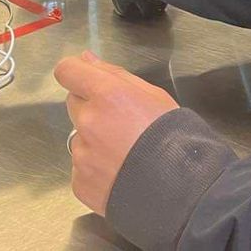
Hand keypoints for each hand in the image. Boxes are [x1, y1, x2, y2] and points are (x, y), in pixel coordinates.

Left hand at [55, 51, 178, 215]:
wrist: (182, 191)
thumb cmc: (173, 139)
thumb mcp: (153, 95)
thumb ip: (115, 75)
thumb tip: (87, 60)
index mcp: (107, 95)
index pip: (67, 71)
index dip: (75, 72)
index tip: (84, 79)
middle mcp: (88, 122)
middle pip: (74, 103)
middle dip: (91, 107)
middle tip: (120, 122)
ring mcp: (81, 154)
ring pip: (79, 137)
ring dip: (94, 140)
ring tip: (125, 154)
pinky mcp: (80, 182)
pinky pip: (81, 167)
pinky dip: (96, 169)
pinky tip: (120, 173)